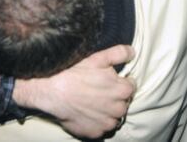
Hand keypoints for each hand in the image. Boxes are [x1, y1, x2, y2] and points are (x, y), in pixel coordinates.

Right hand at [13, 45, 135, 138]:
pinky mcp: (96, 133)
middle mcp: (119, 109)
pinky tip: (87, 111)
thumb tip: (133, 52)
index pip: (131, 86)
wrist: (53, 92)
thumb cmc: (75, 73)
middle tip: (99, 88)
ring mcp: (107, 123)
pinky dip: (97, 120)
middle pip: (123, 102)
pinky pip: (102, 127)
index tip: (109, 78)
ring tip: (92, 100)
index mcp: (122, 90)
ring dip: (108, 109)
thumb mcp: (98, 58)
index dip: (121, 80)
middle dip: (115, 96)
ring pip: (114, 116)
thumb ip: (119, 53)